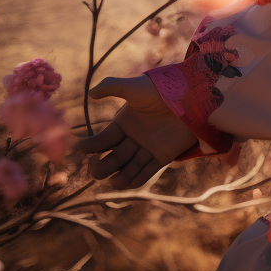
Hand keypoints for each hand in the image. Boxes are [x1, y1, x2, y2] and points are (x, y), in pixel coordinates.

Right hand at [74, 76, 196, 189]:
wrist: (192, 96)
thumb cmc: (162, 89)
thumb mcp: (135, 87)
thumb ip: (112, 86)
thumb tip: (90, 92)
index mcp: (125, 122)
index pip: (102, 140)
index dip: (90, 146)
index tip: (79, 149)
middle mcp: (134, 137)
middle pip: (112, 158)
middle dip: (101, 166)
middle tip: (94, 167)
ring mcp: (148, 147)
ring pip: (127, 168)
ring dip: (118, 177)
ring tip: (113, 181)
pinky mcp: (163, 155)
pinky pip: (146, 172)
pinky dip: (135, 180)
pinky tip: (126, 183)